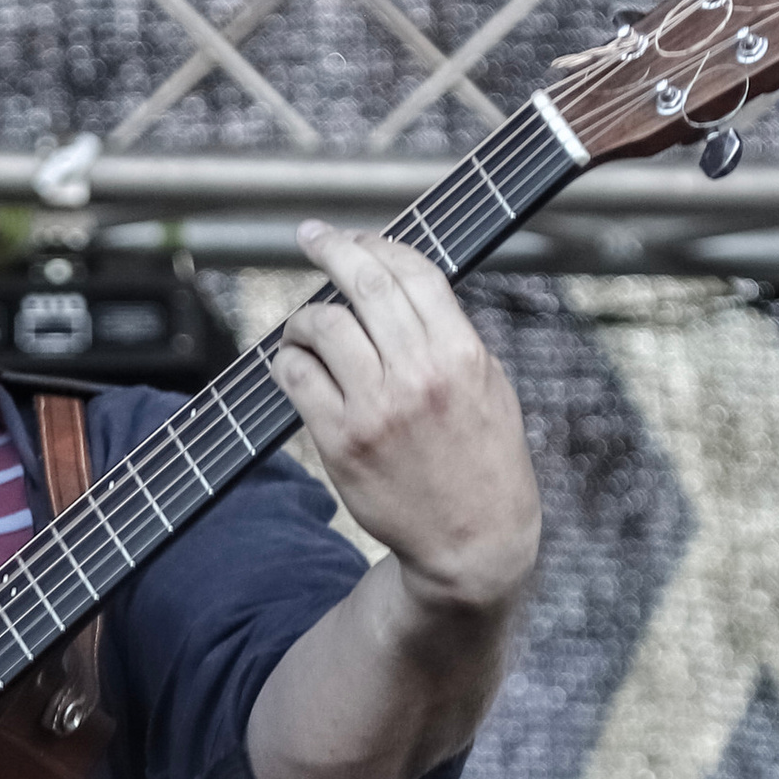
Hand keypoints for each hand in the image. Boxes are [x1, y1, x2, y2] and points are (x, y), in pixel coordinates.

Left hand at [268, 225, 540, 622]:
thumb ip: (451, 337)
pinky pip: (297, 378)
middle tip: (312, 237)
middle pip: (362, 285)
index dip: (376, 243)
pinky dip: (288, 362)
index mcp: (462, 354)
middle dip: (331, 249)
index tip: (354, 236)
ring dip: (304, 315)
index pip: (411, 272)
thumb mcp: (490, 387)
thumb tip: (401, 288)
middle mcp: (419, 375)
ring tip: (303, 325)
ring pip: (322, 326)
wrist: (472, 542)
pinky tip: (292, 363)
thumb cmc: (483, 462)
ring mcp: (376, 409)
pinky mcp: (342, 442)